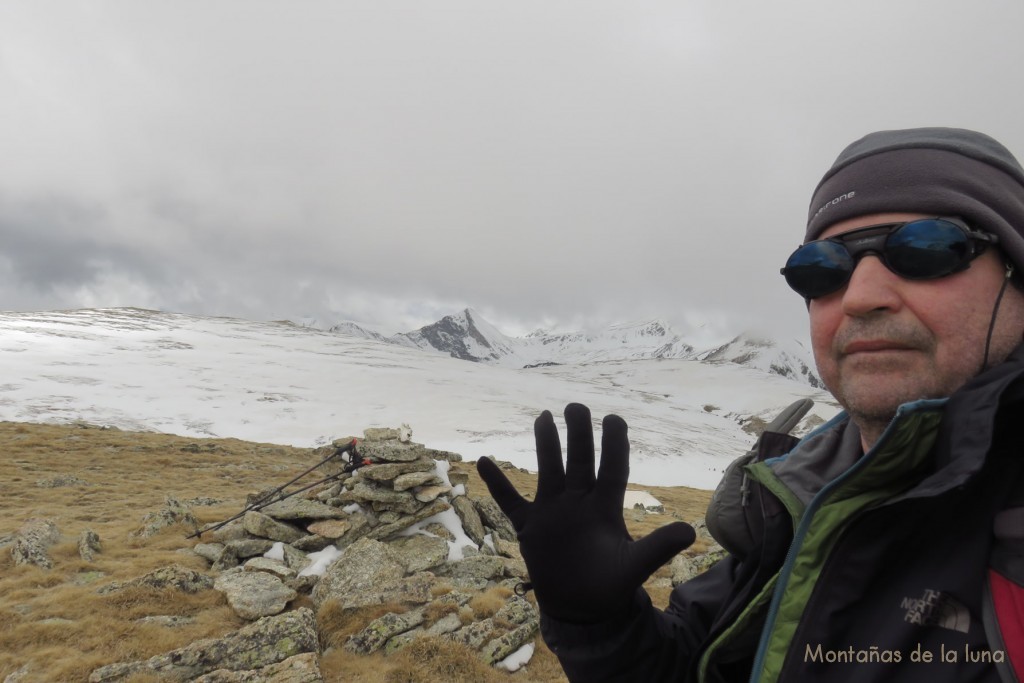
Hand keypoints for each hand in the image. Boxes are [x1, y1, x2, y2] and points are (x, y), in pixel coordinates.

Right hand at [477, 403, 694, 622]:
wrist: (582, 609)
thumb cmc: (611, 585)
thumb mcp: (635, 566)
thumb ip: (658, 546)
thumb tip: (691, 531)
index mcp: (606, 507)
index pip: (612, 469)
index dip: (614, 445)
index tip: (614, 419)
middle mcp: (579, 502)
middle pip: (579, 461)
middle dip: (577, 434)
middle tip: (575, 406)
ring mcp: (553, 512)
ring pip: (548, 470)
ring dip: (545, 445)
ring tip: (542, 417)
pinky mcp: (529, 527)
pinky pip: (510, 501)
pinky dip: (497, 484)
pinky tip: (484, 461)